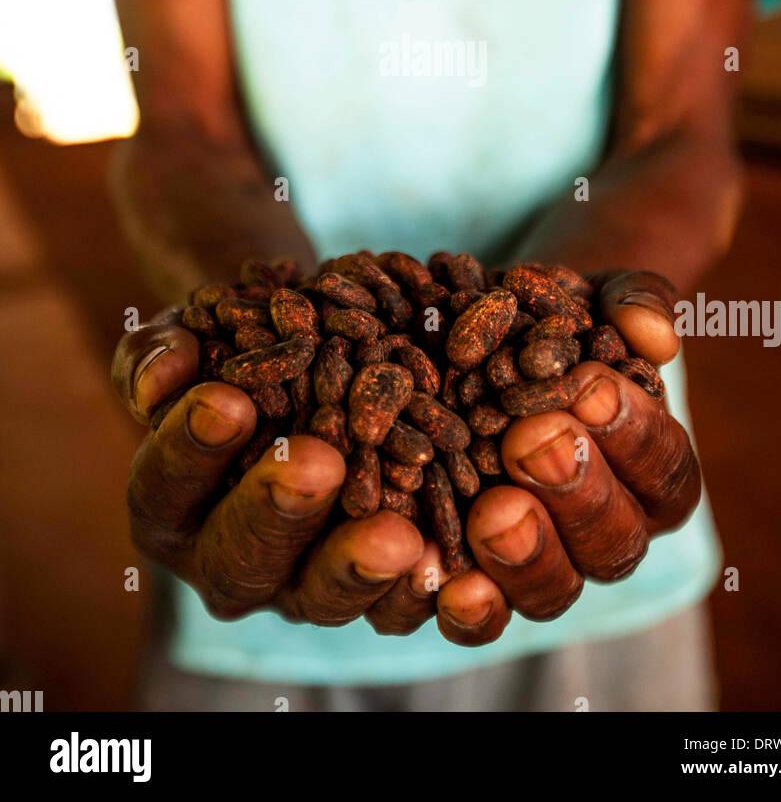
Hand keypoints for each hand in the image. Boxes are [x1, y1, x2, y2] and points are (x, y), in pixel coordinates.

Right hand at [112, 310, 427, 627]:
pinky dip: (423, 596)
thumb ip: (161, 353)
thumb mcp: (190, 337)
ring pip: (323, 598)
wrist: (313, 359)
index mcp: (171, 506)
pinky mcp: (373, 597)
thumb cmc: (236, 350)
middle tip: (316, 462)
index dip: (190, 447)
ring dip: (359, 567)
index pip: (165, 486)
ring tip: (397, 536)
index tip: (225, 400)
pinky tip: (449, 565)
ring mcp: (303, 586)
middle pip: (241, 558)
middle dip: (278, 510)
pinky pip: (396, 613)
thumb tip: (162, 373)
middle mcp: (230, 561)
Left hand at [364, 270, 700, 644]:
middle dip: (575, 489)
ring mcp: (544, 565)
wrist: (487, 333)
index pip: (664, 467)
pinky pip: (481, 617)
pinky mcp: (477, 580)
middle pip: (614, 540)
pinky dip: (465, 607)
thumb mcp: (598, 293)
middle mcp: (609, 532)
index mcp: (655, 474)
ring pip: (553, 590)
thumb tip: (652, 333)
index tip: (588, 385)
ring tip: (491, 510)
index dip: (632, 432)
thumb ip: (634, 302)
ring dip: (525, 555)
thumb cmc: (558, 313)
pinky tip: (435, 577)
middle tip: (530, 438)